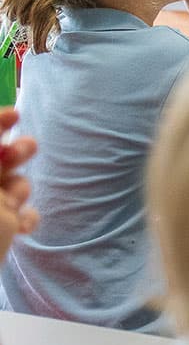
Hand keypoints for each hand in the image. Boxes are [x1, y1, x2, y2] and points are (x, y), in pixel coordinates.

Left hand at [0, 109, 39, 258]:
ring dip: (21, 191)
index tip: (16, 114)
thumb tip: (2, 145)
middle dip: (16, 154)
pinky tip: (23, 228)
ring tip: (15, 205)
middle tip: (29, 148)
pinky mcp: (3, 230)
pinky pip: (23, 214)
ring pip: (14, 185)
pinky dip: (28, 217)